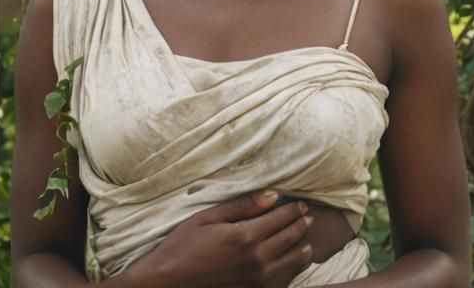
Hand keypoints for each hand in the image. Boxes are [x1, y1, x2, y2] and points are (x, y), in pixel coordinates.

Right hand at [119, 189, 313, 287]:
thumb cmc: (180, 248)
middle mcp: (256, 260)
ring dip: (303, 250)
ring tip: (307, 243)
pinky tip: (292, 265)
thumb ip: (242, 206)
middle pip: (291, 239)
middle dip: (302, 226)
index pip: (282, 218)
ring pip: (292, 263)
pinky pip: (282, 282)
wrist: (165, 284)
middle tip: (308, 219)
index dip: (294, 210)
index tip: (302, 205)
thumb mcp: (207, 218)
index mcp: (245, 236)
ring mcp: (257, 281)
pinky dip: (292, 271)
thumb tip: (272, 195)